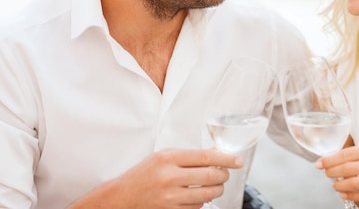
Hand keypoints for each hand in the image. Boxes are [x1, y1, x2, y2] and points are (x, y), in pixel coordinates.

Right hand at [68, 148, 242, 208]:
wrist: (122, 197)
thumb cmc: (143, 174)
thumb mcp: (162, 157)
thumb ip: (187, 156)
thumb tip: (215, 155)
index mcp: (168, 158)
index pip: (206, 156)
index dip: (226, 158)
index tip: (236, 160)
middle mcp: (169, 177)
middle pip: (210, 176)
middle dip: (223, 175)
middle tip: (225, 173)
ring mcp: (170, 197)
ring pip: (207, 194)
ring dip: (216, 189)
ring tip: (215, 185)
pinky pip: (197, 207)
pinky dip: (202, 201)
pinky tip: (198, 195)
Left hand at [316, 142, 358, 207]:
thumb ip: (358, 153)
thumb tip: (333, 159)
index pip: (349, 153)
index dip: (331, 159)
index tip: (320, 163)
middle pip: (350, 169)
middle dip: (333, 172)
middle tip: (326, 173)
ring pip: (356, 184)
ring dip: (340, 185)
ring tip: (334, 184)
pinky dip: (351, 195)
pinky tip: (344, 193)